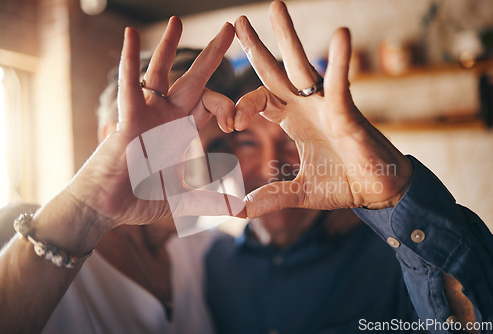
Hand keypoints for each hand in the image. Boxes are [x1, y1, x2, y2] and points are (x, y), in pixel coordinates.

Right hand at [68, 18, 241, 228]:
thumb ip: (212, 201)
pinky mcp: (129, 119)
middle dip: (212, 54)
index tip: (235, 124)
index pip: (212, 103)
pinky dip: (128, 60)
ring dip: (169, 46)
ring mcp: (147, 115)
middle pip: (194, 79)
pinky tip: (129, 34)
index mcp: (182, 130)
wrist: (107, 208)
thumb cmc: (139, 199)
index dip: (228, 106)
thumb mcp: (184, 199)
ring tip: (177, 19)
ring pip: (161, 72)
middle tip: (230, 28)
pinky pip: (129, 85)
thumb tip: (242, 212)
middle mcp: (167, 117)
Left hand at [233, 1, 413, 217]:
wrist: (379, 193)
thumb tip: (239, 211)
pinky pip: (341, 84)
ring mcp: (326, 106)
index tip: (229, 121)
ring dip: (289, 37)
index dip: (241, 105)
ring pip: (303, 66)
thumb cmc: (343, 185)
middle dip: (257, 47)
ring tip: (276, 6)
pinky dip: (341, 62)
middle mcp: (306, 106)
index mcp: (292, 120)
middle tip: (238, 21)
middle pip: (275, 71)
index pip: (259, 100)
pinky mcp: (347, 113)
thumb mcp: (299, 192)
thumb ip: (271, 196)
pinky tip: (341, 34)